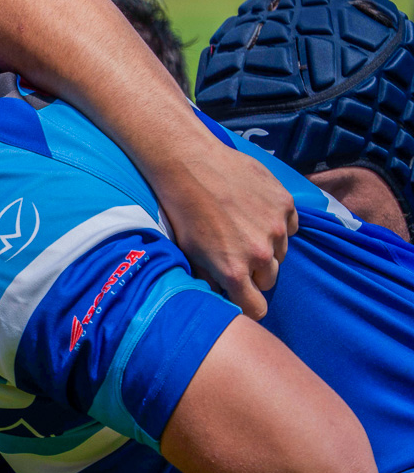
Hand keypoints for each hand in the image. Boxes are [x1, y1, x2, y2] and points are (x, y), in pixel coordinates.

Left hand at [156, 144, 294, 317]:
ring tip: (243, 228)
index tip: (243, 298)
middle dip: (255, 273)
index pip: (256, 308)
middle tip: (237, 254)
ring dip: (267, 247)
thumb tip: (218, 297)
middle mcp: (260, 254)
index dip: (249, 305)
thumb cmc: (182, 210)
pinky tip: (255, 211)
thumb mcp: (188, 252)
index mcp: (233, 270)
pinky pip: (289, 226)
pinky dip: (276, 224)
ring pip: (281, 253)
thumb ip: (208, 279)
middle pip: (268, 280)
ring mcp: (276, 228)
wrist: (190, 164)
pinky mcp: (285, 205)